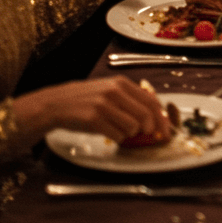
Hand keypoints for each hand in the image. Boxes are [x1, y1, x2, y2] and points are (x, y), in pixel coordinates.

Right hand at [13, 77, 171, 144]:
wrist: (57, 104)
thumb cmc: (86, 100)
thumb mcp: (109, 91)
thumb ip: (129, 99)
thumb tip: (153, 116)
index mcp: (121, 83)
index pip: (150, 101)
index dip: (161, 118)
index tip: (164, 130)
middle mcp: (115, 92)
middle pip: (145, 115)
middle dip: (150, 129)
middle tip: (147, 136)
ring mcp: (104, 105)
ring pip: (132, 127)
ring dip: (129, 134)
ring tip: (119, 130)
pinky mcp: (94, 119)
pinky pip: (116, 135)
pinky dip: (117, 138)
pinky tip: (109, 133)